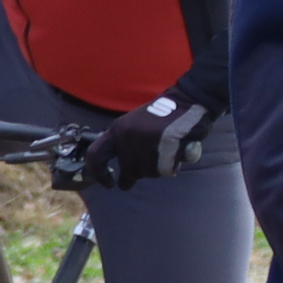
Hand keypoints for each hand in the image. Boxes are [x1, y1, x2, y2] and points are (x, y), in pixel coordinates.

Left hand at [85, 94, 209, 188]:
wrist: (187, 99)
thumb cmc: (161, 116)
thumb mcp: (133, 126)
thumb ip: (124, 146)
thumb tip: (122, 175)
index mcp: (117, 130)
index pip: (95, 155)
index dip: (98, 173)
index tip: (109, 183)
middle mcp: (128, 137)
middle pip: (129, 171)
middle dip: (139, 174)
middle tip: (150, 165)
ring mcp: (146, 142)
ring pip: (148, 173)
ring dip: (159, 167)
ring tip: (167, 150)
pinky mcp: (166, 146)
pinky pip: (167, 169)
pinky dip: (174, 164)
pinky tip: (178, 150)